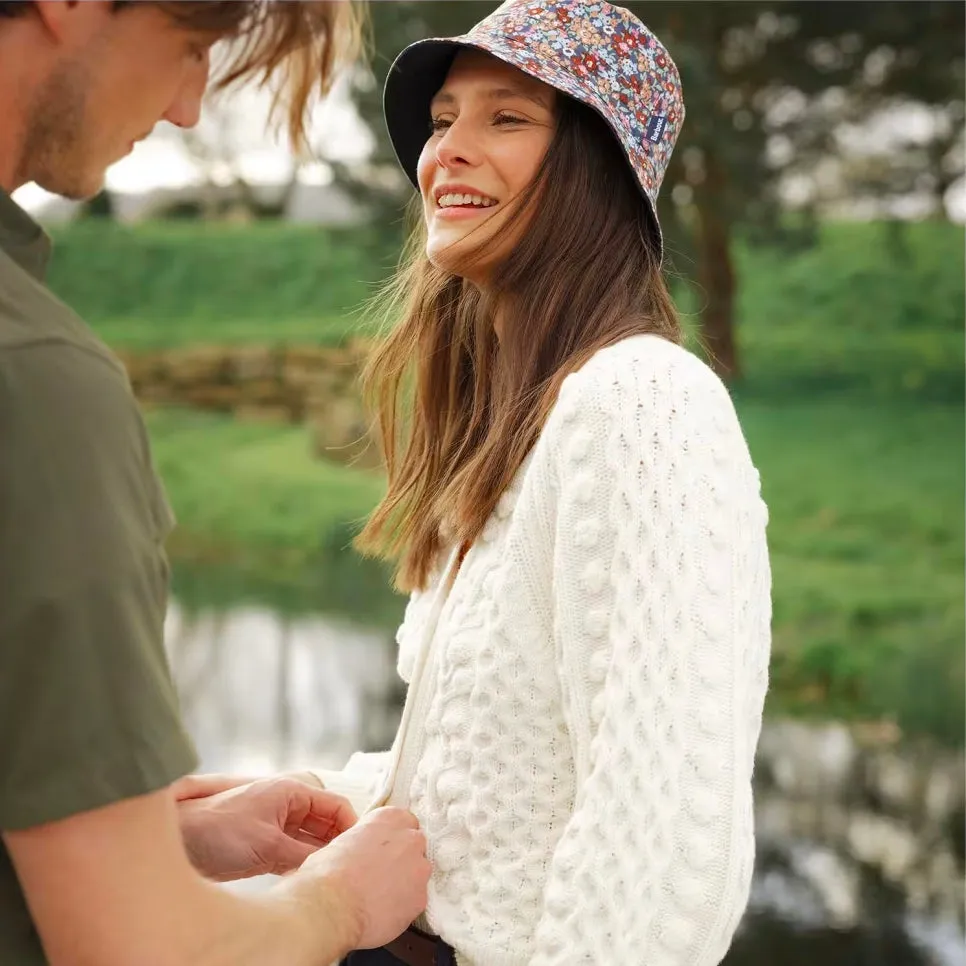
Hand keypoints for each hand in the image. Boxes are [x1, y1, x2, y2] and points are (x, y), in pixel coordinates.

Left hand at [175, 771, 356, 881]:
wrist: (180, 841)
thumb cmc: (219, 829)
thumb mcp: (268, 844)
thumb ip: (302, 854)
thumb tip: (328, 866)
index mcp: (292, 792)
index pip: (335, 805)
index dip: (351, 825)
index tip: (360, 848)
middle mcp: (287, 806)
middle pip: (325, 823)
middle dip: (337, 842)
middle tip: (349, 865)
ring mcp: (277, 826)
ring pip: (311, 840)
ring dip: (320, 855)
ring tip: (333, 873)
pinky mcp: (266, 846)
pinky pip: (295, 854)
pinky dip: (303, 865)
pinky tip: (309, 878)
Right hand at [299, 806, 430, 948]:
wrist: (332, 907)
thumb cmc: (328, 874)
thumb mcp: (341, 841)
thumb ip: (363, 840)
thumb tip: (360, 851)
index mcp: (389, 819)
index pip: (403, 821)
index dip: (392, 838)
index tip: (383, 850)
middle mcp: (410, 839)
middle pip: (414, 846)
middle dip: (402, 858)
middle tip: (380, 874)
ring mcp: (419, 869)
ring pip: (418, 874)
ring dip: (405, 882)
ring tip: (380, 897)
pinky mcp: (421, 898)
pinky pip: (415, 900)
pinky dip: (404, 905)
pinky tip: (383, 911)